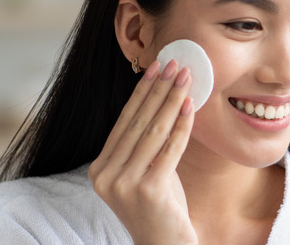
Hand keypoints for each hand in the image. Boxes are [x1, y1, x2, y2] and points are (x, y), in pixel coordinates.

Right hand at [89, 60, 197, 244]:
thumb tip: (164, 96)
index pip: (124, 121)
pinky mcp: (148, 190)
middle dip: (158, 89)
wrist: (165, 244)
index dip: (141, 91)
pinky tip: (190, 106)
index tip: (156, 67)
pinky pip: (169, 149)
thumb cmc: (161, 206)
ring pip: (152, 131)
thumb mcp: (147, 170)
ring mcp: (124, 184)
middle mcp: (106, 175)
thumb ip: (147, 142)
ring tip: (185, 77)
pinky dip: (181, 125)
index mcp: (100, 168)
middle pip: (137, 122)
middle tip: (174, 63)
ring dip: (171, 100)